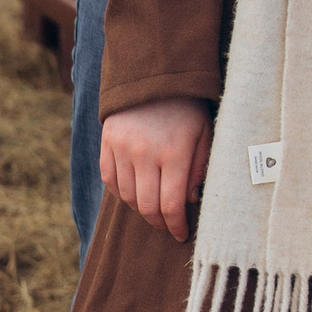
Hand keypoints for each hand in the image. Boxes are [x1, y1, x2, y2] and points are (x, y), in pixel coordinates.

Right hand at [100, 96, 211, 242]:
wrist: (153, 77)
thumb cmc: (188, 107)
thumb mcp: (205, 132)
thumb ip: (199, 167)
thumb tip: (190, 200)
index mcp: (174, 153)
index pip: (171, 204)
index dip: (176, 225)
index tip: (182, 234)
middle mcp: (144, 155)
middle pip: (146, 207)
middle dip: (160, 223)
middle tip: (169, 227)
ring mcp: (121, 151)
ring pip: (127, 197)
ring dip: (142, 209)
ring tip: (156, 210)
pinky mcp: (107, 146)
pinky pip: (110, 182)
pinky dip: (123, 194)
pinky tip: (136, 194)